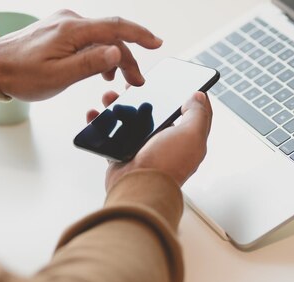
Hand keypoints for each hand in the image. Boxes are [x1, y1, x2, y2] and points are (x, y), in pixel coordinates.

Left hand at [0, 9, 162, 100]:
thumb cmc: (20, 75)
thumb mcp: (58, 76)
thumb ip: (90, 64)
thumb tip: (117, 53)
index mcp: (71, 30)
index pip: (115, 27)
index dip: (139, 35)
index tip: (156, 44)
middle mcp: (69, 21)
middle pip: (110, 34)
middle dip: (127, 57)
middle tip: (136, 81)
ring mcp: (62, 25)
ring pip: (99, 38)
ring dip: (112, 58)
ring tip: (117, 81)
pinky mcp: (57, 31)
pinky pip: (86, 39)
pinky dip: (97, 54)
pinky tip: (98, 70)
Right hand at [86, 91, 212, 188]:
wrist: (138, 188)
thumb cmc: (166, 165)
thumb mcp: (192, 134)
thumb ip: (198, 114)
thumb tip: (198, 96)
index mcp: (184, 138)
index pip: (186, 113)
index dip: (179, 96)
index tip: (169, 82)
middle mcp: (163, 143)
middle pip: (153, 113)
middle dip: (141, 97)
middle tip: (131, 87)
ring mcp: (141, 149)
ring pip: (129, 120)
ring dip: (117, 106)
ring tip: (109, 97)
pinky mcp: (121, 155)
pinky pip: (110, 135)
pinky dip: (101, 124)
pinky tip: (95, 114)